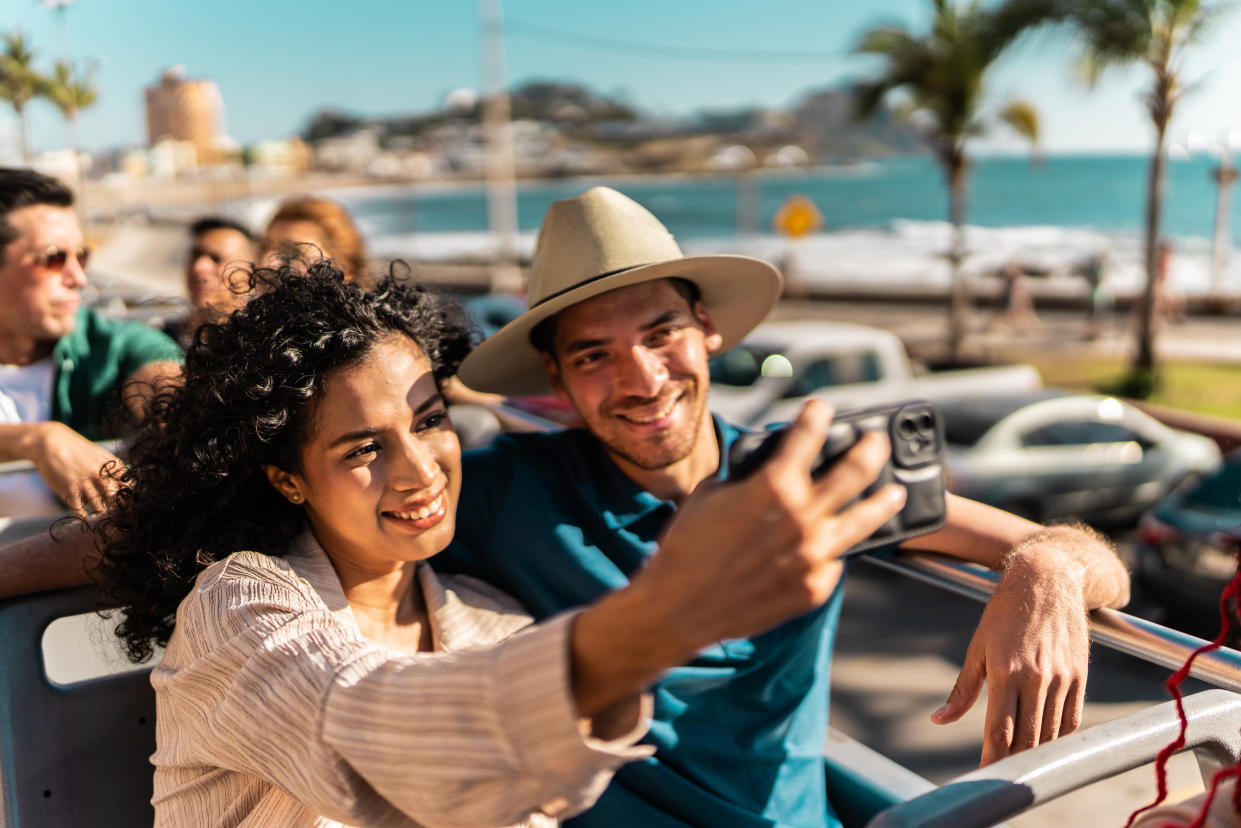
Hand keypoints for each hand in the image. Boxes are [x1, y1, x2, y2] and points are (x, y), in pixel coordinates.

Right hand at [29, 422, 122, 516]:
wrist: (50, 442)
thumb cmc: (77, 450)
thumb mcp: (99, 455)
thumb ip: (113, 468)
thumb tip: (128, 484)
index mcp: (109, 465)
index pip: (126, 484)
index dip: (129, 496)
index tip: (130, 504)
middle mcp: (99, 474)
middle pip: (114, 497)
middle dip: (118, 508)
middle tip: (120, 517)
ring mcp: (84, 482)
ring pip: (98, 506)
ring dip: (101, 514)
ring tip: (104, 521)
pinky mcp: (68, 489)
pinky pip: (79, 509)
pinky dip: (84, 517)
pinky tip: (87, 521)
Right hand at [642, 400, 905, 651]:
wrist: (680, 608)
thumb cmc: (687, 549)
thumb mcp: (711, 495)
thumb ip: (748, 479)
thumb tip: (766, 471)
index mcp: (774, 486)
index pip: (809, 434)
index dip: (818, 415)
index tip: (822, 408)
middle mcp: (802, 517)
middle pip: (855, 471)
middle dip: (869, 448)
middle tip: (875, 440)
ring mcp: (814, 555)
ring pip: (865, 519)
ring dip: (883, 500)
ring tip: (894, 492)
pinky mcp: (815, 587)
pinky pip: (836, 559)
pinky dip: (837, 547)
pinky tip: (841, 541)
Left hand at [931, 542, 1089, 765]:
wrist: (1047, 581)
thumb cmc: (1003, 615)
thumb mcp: (977, 648)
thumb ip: (962, 690)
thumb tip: (939, 720)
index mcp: (1006, 671)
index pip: (999, 730)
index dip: (992, 759)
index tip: (983, 775)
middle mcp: (1037, 678)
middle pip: (1027, 738)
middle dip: (1012, 762)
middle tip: (998, 776)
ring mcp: (1061, 678)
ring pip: (1050, 733)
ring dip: (1034, 754)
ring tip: (1018, 765)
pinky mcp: (1079, 676)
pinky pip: (1070, 719)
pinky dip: (1057, 737)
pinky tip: (1044, 743)